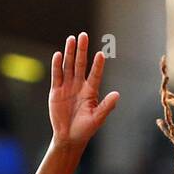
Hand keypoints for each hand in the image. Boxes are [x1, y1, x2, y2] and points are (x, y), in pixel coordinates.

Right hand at [49, 32, 118, 147]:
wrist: (69, 138)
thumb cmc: (85, 129)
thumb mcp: (97, 118)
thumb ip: (107, 106)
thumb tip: (117, 94)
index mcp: (91, 92)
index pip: (95, 74)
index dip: (98, 65)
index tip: (101, 54)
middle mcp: (79, 86)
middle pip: (81, 65)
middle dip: (82, 50)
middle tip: (84, 35)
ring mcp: (67, 87)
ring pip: (68, 66)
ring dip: (70, 53)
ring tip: (71, 39)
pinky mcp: (56, 91)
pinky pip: (57, 76)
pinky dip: (57, 65)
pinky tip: (59, 55)